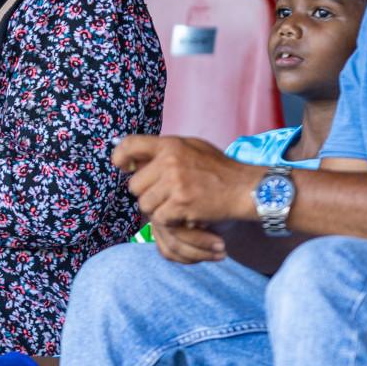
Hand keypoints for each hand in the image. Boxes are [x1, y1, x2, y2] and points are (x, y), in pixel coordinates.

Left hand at [113, 136, 260, 262]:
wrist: (246, 188)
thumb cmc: (220, 169)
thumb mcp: (192, 147)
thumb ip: (166, 151)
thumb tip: (136, 159)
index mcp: (170, 144)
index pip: (130, 144)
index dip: (120, 156)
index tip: (122, 166)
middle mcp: (169, 161)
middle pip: (135, 185)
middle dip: (146, 193)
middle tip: (164, 196)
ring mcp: (175, 183)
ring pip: (145, 204)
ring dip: (158, 210)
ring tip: (177, 205)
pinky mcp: (181, 204)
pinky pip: (160, 218)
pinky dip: (170, 221)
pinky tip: (185, 214)